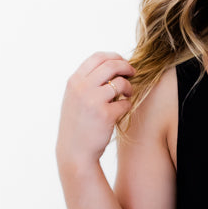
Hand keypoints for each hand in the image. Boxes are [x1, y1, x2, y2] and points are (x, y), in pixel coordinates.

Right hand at [56, 50, 136, 168]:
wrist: (74, 151)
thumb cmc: (77, 125)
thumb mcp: (74, 98)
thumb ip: (87, 81)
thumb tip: (111, 65)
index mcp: (74, 81)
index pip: (97, 57)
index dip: (114, 57)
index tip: (122, 63)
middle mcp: (82, 88)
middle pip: (111, 65)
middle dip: (126, 67)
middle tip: (133, 73)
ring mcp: (93, 101)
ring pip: (121, 83)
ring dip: (128, 88)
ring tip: (126, 95)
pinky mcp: (105, 115)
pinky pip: (125, 103)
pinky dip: (126, 105)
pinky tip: (120, 112)